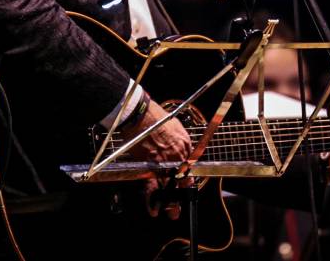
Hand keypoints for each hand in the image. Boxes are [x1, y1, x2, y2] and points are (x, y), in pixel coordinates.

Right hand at [121, 100, 192, 218]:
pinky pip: (152, 186)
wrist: (140, 115)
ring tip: (172, 212)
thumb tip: (180, 146)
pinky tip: (154, 210)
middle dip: (181, 193)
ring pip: (169, 187)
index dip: (187, 178)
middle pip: (182, 180)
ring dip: (170, 202)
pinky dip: (152, 199)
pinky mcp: (150, 167)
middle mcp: (178, 157)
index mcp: (185, 146)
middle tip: (181, 205)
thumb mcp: (176, 125)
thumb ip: (180, 140)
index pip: (189, 166)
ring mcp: (165, 164)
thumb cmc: (155, 116)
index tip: (186, 184)